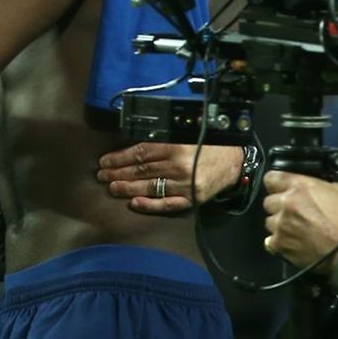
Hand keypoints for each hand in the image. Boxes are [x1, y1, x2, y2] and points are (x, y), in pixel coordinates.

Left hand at [97, 142, 241, 213]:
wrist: (235, 160)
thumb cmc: (207, 143)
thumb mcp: (184, 133)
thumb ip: (161, 139)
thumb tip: (132, 145)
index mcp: (175, 145)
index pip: (140, 153)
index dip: (119, 158)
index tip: (104, 162)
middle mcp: (178, 166)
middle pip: (141, 170)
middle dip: (118, 174)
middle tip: (102, 176)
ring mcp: (185, 185)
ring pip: (150, 187)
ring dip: (128, 188)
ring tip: (112, 188)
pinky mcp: (192, 199)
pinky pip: (167, 204)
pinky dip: (150, 205)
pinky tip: (134, 203)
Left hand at [262, 170, 337, 272]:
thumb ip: (319, 185)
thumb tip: (313, 186)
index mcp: (299, 187)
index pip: (271, 178)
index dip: (275, 184)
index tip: (278, 188)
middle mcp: (286, 203)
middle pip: (269, 201)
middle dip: (279, 206)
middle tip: (293, 213)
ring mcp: (281, 224)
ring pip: (269, 221)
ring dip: (279, 225)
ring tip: (295, 230)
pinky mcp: (280, 244)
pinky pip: (270, 241)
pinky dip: (278, 242)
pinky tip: (291, 242)